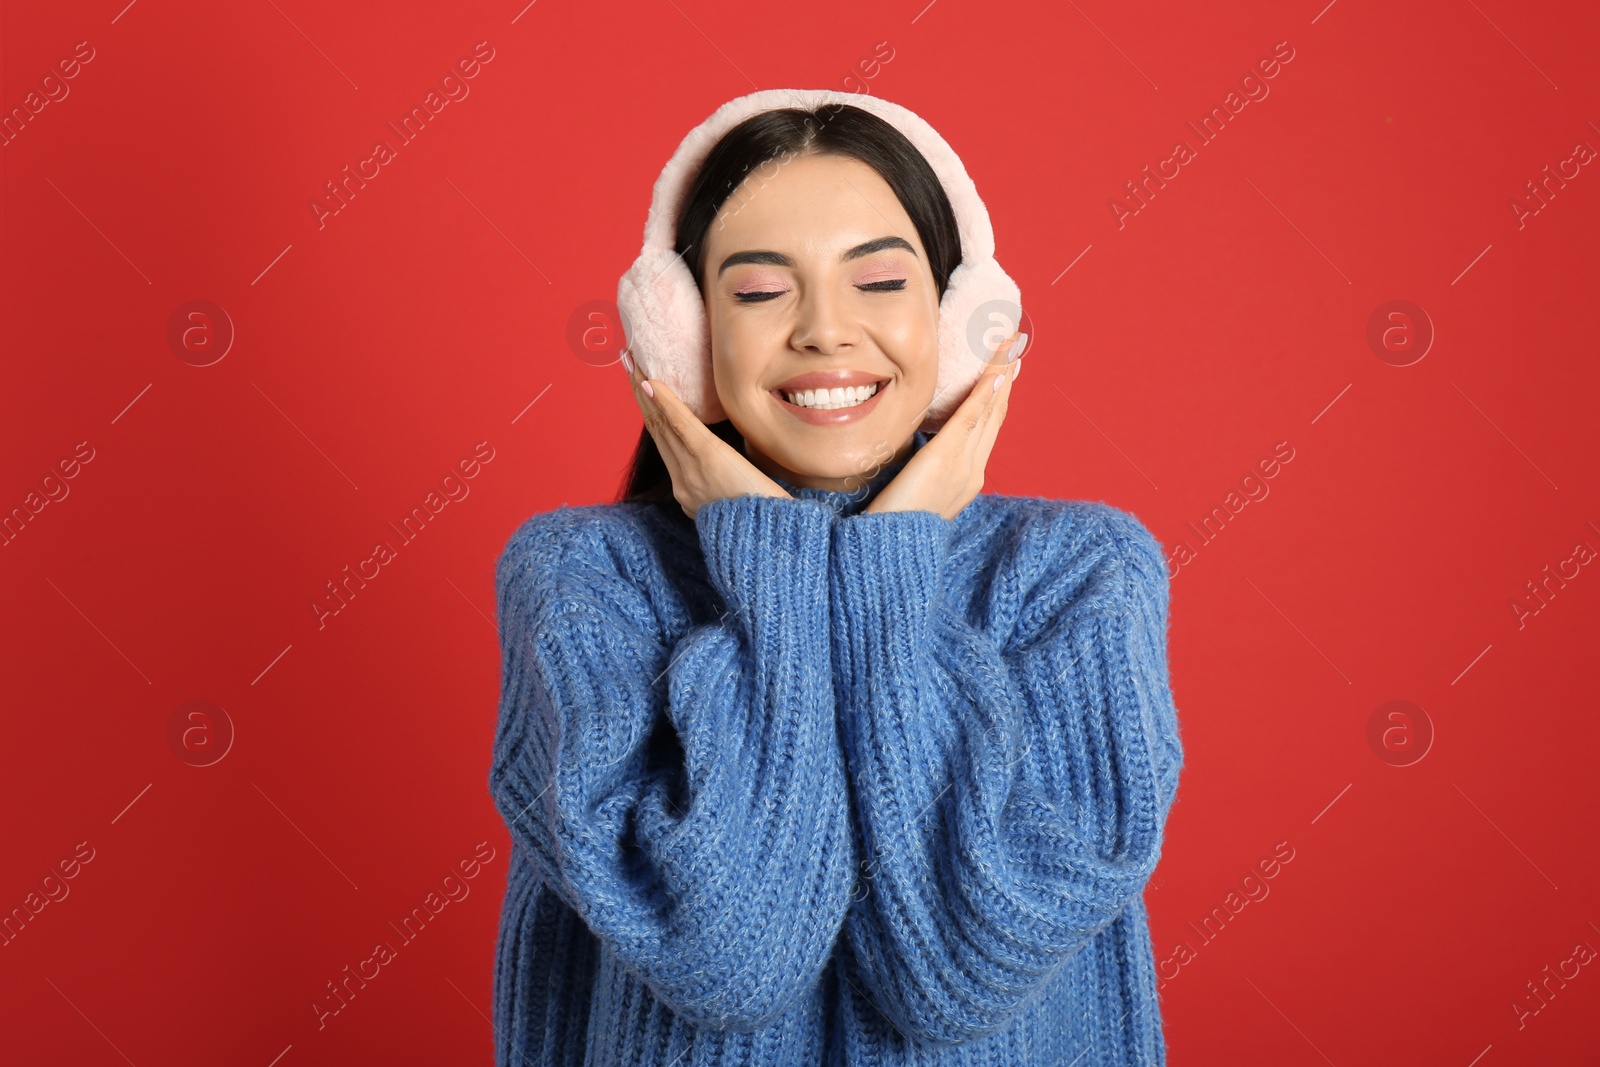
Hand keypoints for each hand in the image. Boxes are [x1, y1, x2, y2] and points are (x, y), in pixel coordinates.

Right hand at [622, 348, 792, 520]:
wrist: (773, 540)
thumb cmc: (767, 523)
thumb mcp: (741, 504)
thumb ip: (729, 487)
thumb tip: (731, 469)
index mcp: (690, 493)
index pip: (666, 447)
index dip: (651, 416)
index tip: (641, 390)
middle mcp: (683, 483)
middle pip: (657, 431)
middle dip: (640, 396)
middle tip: (628, 364)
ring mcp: (691, 471)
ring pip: (661, 425)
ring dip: (645, 391)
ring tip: (633, 363)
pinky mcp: (707, 458)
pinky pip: (680, 426)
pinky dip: (665, 402)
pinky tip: (651, 382)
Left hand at [863, 331, 1025, 520]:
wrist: (888, 555)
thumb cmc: (892, 526)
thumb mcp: (914, 493)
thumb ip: (925, 469)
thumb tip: (922, 449)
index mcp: (967, 480)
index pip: (987, 429)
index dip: (999, 397)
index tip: (1006, 369)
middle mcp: (973, 472)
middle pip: (995, 416)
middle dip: (1006, 378)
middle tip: (1015, 345)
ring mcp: (963, 468)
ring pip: (988, 413)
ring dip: (1001, 375)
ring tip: (1009, 345)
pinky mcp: (945, 462)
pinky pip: (969, 421)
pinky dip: (984, 394)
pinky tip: (996, 373)